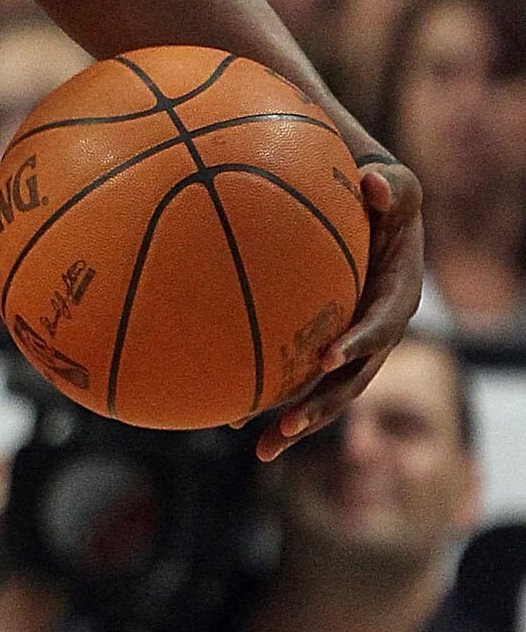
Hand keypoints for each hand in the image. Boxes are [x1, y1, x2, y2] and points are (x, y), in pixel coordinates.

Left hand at [254, 155, 423, 461]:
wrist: (369, 214)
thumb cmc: (379, 196)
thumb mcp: (394, 187)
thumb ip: (392, 188)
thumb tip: (373, 182)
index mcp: (399, 296)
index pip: (383, 325)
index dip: (360, 343)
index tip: (328, 355)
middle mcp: (379, 332)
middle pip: (355, 379)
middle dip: (324, 406)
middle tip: (291, 425)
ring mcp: (351, 346)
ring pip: (327, 393)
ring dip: (298, 424)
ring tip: (263, 450)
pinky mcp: (325, 350)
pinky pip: (301, 381)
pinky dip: (271, 402)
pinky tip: (232, 421)